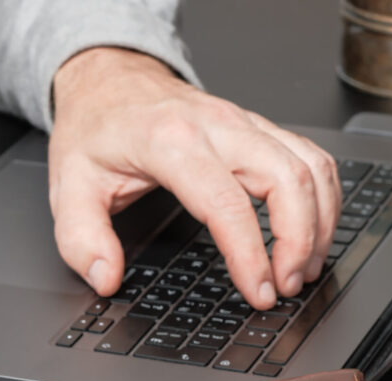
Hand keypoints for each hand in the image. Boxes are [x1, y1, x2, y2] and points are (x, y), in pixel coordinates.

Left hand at [48, 47, 340, 309]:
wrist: (107, 80)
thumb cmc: (95, 129)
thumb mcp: (68, 185)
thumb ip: (81, 238)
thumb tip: (105, 278)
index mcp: (171, 142)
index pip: (227, 203)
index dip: (250, 253)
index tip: (257, 290)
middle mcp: (217, 126)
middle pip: (288, 180)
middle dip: (299, 241)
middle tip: (285, 287)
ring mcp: (243, 122)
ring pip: (309, 167)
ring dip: (319, 223)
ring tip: (302, 269)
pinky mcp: (257, 127)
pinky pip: (310, 157)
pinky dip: (322, 197)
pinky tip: (312, 231)